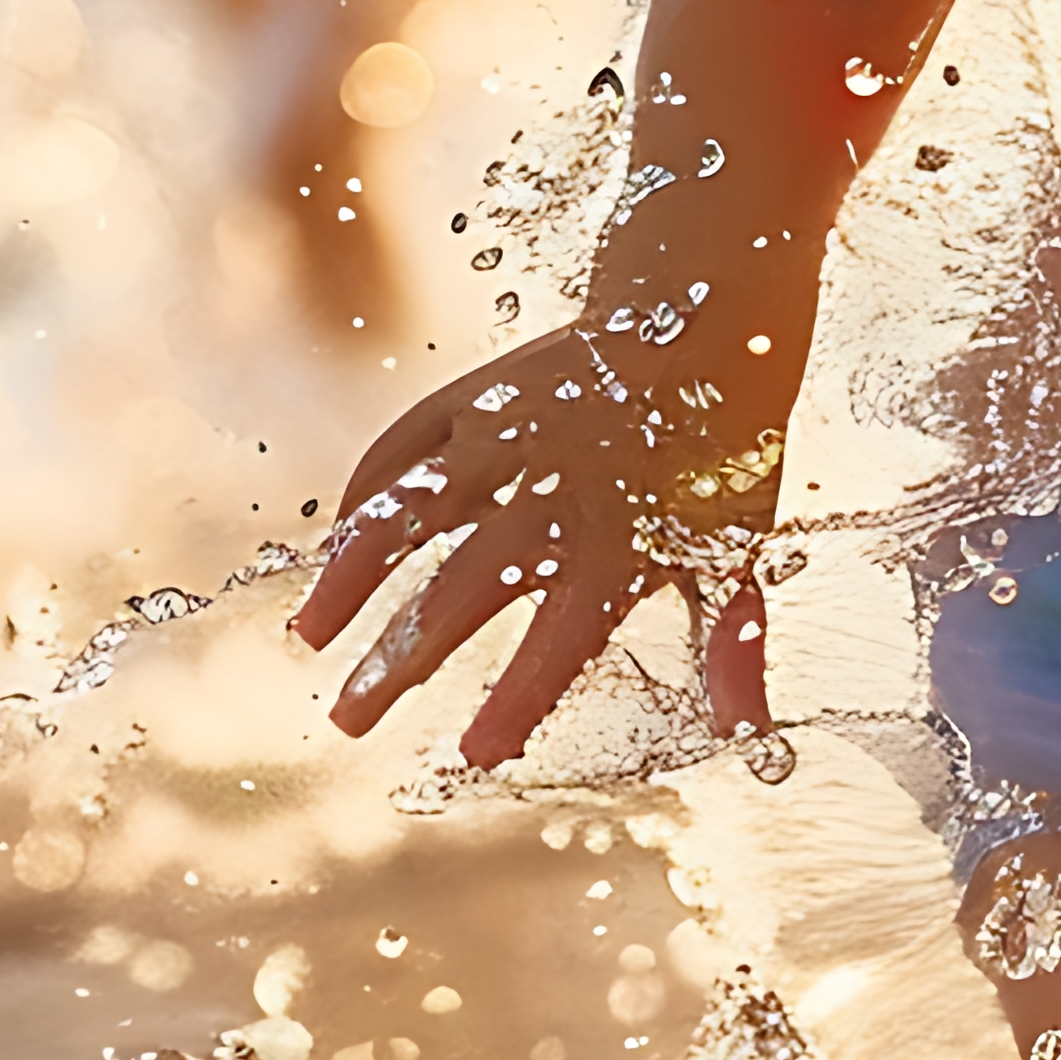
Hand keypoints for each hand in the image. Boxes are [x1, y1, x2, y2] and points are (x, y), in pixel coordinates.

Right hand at [297, 322, 785, 767]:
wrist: (707, 307)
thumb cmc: (726, 444)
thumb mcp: (741, 543)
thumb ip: (734, 640)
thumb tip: (749, 734)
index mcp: (626, 540)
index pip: (564, 637)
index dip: (520, 696)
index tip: (476, 752)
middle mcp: (559, 489)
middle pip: (468, 588)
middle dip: (404, 658)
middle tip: (351, 720)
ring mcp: (511, 434)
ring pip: (415, 509)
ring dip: (356, 574)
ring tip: (310, 636)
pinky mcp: (481, 393)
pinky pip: (407, 441)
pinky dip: (368, 491)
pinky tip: (335, 542)